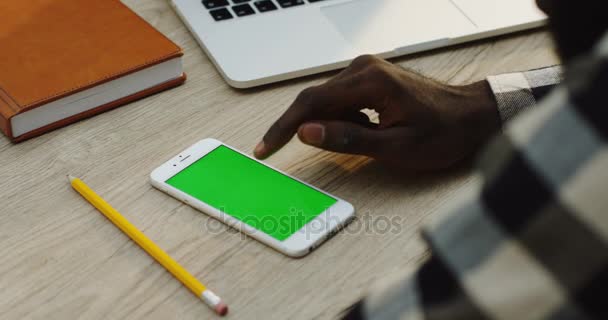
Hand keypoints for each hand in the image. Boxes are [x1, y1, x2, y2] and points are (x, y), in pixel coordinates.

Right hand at [254, 55, 500, 171]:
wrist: (470, 115)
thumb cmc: (441, 133)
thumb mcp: (396, 147)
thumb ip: (348, 139)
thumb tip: (306, 133)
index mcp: (368, 82)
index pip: (311, 104)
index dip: (282, 128)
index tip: (263, 149)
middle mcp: (362, 69)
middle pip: (313, 99)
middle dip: (294, 128)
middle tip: (274, 152)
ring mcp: (366, 71)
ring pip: (325, 101)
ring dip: (324, 126)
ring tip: (364, 142)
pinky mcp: (369, 78)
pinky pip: (340, 100)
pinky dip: (338, 120)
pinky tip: (365, 132)